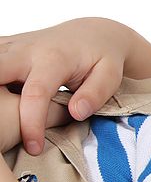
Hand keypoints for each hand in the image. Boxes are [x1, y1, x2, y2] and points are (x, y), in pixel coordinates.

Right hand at [0, 18, 129, 154]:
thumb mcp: (109, 76)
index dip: (31, 123)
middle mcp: (27, 50)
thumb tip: (76, 113)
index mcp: (54, 59)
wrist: (90, 33)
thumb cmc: (102, 58)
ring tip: (1, 116)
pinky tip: (1, 96)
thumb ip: (95, 94)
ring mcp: (12, 47)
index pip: (35, 93)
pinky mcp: (4, 48)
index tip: (34, 148)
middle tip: (0, 128)